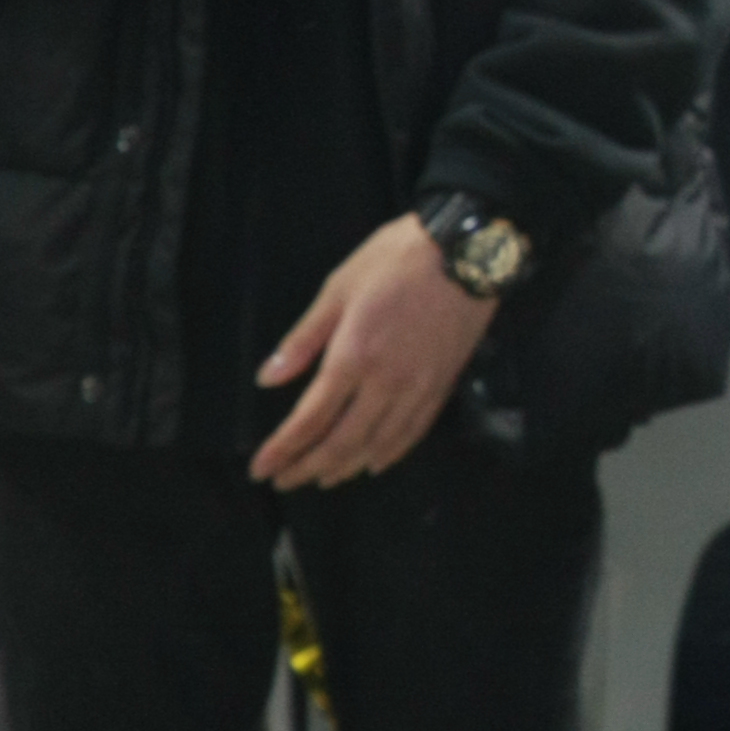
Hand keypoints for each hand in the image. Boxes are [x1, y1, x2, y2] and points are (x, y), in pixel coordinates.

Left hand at [250, 216, 496, 488]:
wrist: (469, 249)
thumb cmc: (397, 259)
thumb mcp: (340, 287)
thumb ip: (304, 338)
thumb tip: (267, 378)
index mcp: (353, 356)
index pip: (310, 420)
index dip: (282, 450)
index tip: (260, 470)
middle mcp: (386, 382)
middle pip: (342, 441)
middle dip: (308, 467)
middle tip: (285, 481)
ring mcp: (419, 386)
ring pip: (379, 443)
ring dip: (347, 466)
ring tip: (324, 477)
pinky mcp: (444, 382)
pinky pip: (415, 430)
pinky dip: (392, 453)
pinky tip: (376, 461)